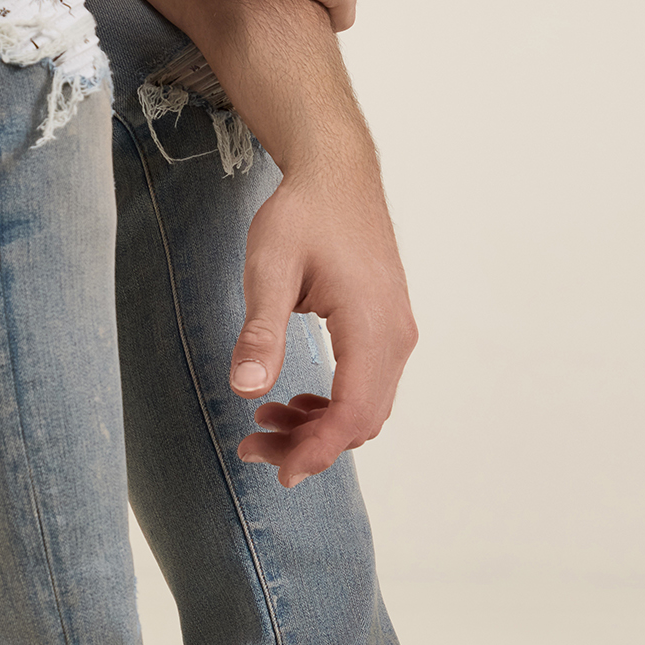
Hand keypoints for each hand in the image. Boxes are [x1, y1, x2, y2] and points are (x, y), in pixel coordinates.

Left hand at [231, 172, 417, 485]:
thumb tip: (248, 391)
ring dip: (320, 428)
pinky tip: (295, 401)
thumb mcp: (268, 268)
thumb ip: (261, 332)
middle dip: (310, 446)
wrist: (337, 173)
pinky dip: (333, 407)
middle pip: (362, 421)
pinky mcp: (388, 329)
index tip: (278, 471)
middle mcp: (395, 336)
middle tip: (252, 448)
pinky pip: (369, 388)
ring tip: (265, 424)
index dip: (318, 450)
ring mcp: (396, 334)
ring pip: (367, 409)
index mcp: (370, 324)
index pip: (354, 412)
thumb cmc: (303, 213)